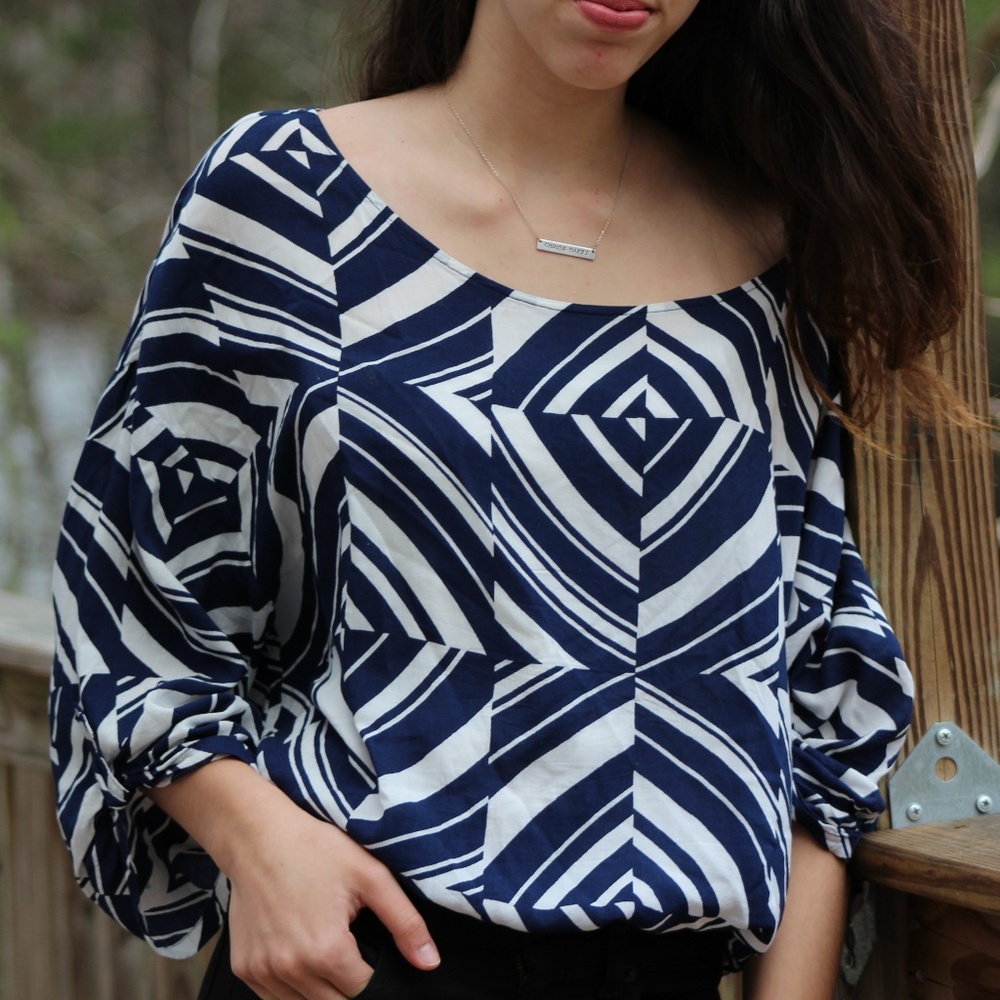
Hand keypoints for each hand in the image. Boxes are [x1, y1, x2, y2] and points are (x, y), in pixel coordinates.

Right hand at [147, 760, 439, 999]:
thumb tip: (430, 961)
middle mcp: (292, 968)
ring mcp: (263, 972)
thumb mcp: (370, 876)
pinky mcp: (244, 968)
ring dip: (320, 988)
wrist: (257, 835)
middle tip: (347, 945)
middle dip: (348, 981)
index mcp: (327, 950)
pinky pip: (275, 997)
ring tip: (323, 945)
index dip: (374, 973)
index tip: (369, 949)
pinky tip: (298, 953)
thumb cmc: (312, 848)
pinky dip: (291, 986)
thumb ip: (405, 923)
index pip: (364, 991)